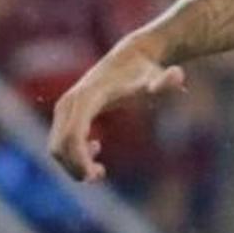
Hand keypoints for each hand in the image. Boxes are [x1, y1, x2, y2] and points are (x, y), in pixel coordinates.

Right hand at [46, 39, 182, 182]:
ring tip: (100, 170)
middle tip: (99, 175)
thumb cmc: (146, 72)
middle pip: (59, 146)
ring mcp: (64, 107)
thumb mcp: (158, 79)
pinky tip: (97, 149)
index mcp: (86, 99)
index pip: (72, 136)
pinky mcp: (65, 112)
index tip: (96, 177)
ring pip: (56, 147)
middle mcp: (68, 103)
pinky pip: (59, 141)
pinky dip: (72, 154)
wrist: (130, 55)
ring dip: (73, 164)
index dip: (79, 160)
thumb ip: (167, 81)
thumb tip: (177, 76)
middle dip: (75, 167)